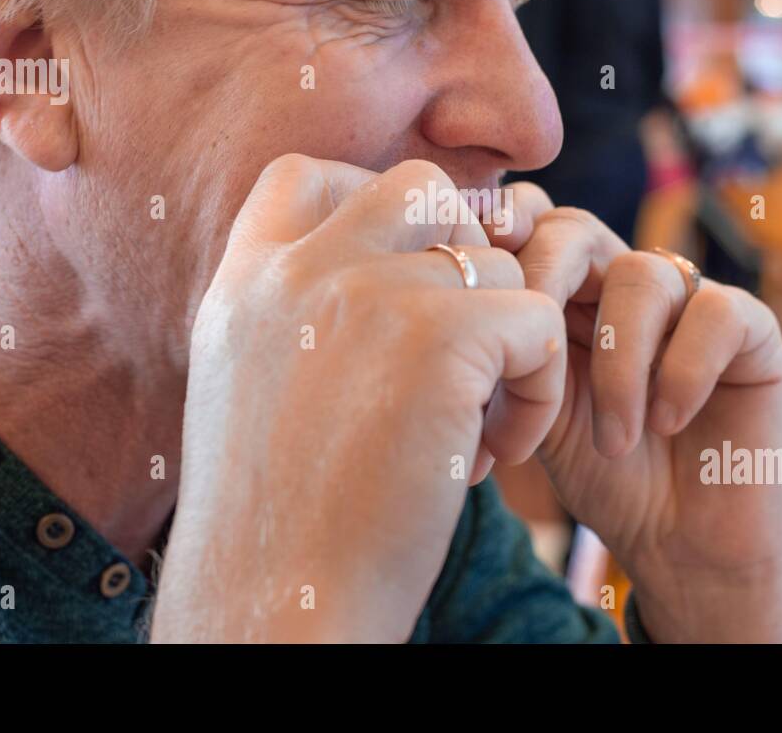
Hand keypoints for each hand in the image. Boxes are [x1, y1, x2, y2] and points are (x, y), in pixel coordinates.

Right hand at [152, 156, 566, 642]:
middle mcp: (298, 270)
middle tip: (461, 346)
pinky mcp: (438, 338)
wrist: (275, 607)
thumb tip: (402, 269)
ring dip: (508, 342)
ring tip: (476, 432)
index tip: (400, 284)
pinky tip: (493, 458)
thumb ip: (298, 315)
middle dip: (463, 253)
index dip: (372, 208)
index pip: (308, 174)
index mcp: (244, 282)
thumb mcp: (251, 388)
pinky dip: (538, 390)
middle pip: (420, 189)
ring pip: (496, 262)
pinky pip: (536, 323)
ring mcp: (366, 293)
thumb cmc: (276, 524)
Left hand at [486, 183, 781, 642]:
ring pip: (641, 274)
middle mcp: (626, 285)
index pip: (532, 222)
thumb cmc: (603, 477)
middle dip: (542, 281)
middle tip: (531, 355)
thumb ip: (502, 354)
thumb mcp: (535, 414)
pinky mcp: (754, 332)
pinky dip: (683, 369)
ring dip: (617, 365)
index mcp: (569, 292)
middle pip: (576, 229)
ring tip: (611, 440)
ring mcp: (690, 301)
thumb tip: (448, 308)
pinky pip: (717, 311)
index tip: (476, 270)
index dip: (504, 229)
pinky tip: (667, 422)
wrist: (680, 545)